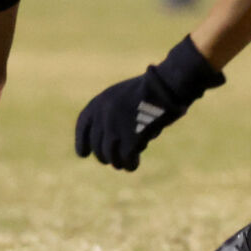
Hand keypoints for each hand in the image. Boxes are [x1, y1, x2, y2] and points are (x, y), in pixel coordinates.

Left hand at [74, 36, 224, 170]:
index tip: (83, 154)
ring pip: (110, 156)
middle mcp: (102, 116)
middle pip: (98, 146)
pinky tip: (134, 165)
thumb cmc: (154, 88)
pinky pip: (126, 159)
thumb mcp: (126, 96)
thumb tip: (111, 145)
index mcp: (100, 102)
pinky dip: (130, 164)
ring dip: (118, 161)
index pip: (84, 126)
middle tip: (115, 160)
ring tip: (126, 163)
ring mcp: (115, 128)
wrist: (168, 85)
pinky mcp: (130, 139)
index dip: (81, 141)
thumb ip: (114, 115)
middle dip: (106, 155)